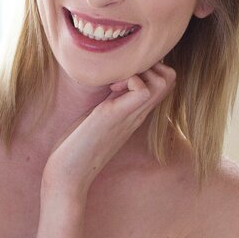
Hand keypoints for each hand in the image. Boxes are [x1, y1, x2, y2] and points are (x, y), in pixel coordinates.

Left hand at [43, 63, 175, 200]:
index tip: (122, 74)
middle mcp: (138, 113)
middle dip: (149, 64)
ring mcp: (130, 115)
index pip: (163, 81)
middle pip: (170, 77)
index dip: (147, 67)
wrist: (68, 173)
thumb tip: (111, 80)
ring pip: (164, 80)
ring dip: (142, 70)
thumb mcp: (99, 115)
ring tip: (117, 82)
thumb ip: (110, 101)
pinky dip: (131, 80)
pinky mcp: (115, 116)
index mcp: (135, 112)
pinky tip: (112, 89)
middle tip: (123, 74)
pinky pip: (143, 90)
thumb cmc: (77, 146)